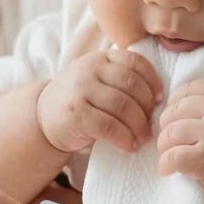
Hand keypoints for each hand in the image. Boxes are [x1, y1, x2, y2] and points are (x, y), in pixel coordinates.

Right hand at [37, 49, 163, 154]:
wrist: (43, 117)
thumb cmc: (80, 100)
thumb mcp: (97, 80)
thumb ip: (121, 80)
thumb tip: (158, 99)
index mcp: (101, 58)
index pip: (135, 62)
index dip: (153, 81)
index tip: (159, 99)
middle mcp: (90, 69)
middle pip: (132, 85)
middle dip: (147, 108)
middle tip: (152, 125)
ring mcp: (81, 91)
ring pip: (123, 106)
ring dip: (139, 126)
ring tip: (143, 138)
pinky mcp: (76, 115)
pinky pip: (110, 127)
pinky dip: (124, 138)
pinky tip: (129, 146)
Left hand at [157, 80, 203, 203]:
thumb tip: (178, 104)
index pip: (188, 88)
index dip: (176, 103)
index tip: (176, 118)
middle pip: (174, 110)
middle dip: (166, 126)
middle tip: (170, 141)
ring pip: (169, 133)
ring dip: (164, 147)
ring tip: (170, 156)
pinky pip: (171, 156)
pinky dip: (164, 164)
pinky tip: (167, 170)